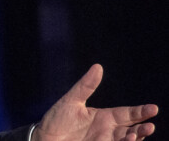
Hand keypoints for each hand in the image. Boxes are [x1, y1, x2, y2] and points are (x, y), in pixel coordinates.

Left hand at [34, 64, 157, 140]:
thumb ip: (86, 86)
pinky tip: (127, 139)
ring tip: (136, 134)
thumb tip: (98, 66)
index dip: (140, 111)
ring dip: (135, 139)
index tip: (154, 108)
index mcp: (102, 117)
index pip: (126, 113)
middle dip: (142, 128)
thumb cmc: (57, 118)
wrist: (44, 138)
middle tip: (150, 125)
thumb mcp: (72, 100)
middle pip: (131, 129)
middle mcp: (107, 131)